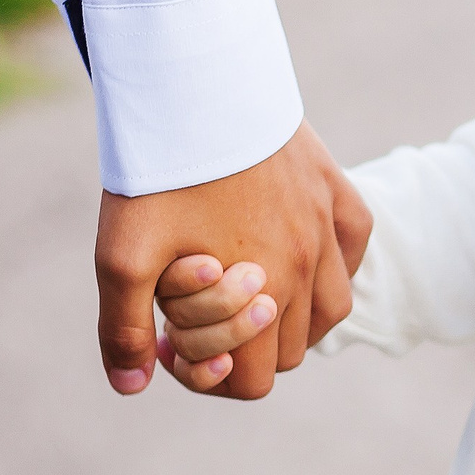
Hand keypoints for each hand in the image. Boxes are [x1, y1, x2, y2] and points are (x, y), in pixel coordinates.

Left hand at [94, 121, 371, 400]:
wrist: (197, 87)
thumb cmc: (159, 175)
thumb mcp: (121, 256)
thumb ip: (123, 330)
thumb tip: (132, 387)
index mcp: (262, 292)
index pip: (252, 380)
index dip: (204, 374)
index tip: (168, 339)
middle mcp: (309, 267)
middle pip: (288, 353)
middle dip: (242, 345)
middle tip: (193, 309)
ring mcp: (329, 229)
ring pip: (329, 314)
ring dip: (287, 318)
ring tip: (241, 291)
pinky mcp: (340, 194)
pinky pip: (353, 255)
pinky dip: (328, 270)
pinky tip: (290, 254)